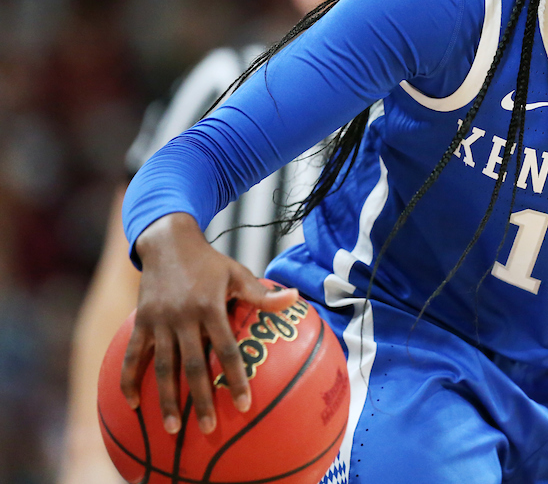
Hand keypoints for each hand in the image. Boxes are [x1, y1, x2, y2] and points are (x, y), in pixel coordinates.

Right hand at [120, 213, 298, 434]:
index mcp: (210, 307)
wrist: (168, 242)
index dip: (236, 377)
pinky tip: (131, 405)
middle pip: (192, 366)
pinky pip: (133, 355)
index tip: (245, 403)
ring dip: (165, 400)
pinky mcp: (141, 322)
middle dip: (200, 399)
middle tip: (208, 428)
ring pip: (162, 367)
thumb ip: (262, 294)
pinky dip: (129, 379)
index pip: (225, 349)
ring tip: (172, 429)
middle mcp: (183, 317)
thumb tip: (295, 297)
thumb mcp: (238, 273)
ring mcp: (159, 321)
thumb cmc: (210, 263)